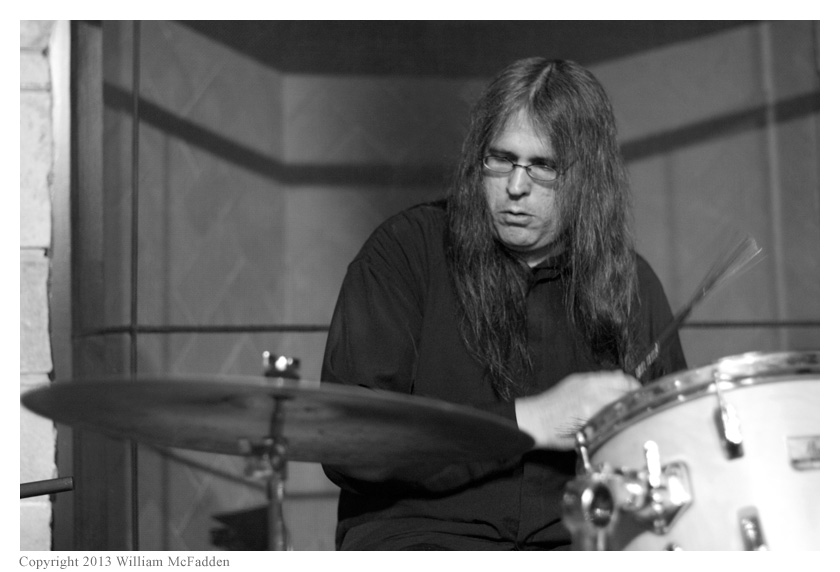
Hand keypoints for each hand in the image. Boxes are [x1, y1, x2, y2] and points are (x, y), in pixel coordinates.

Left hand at [514, 370, 640, 449]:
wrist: (532, 420)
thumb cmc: (555, 435)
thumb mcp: (585, 438)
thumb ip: (608, 426)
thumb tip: (627, 422)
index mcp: (593, 407)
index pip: (627, 402)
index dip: (640, 407)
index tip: (649, 412)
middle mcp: (591, 389)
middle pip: (626, 386)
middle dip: (637, 395)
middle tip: (643, 406)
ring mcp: (585, 380)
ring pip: (618, 376)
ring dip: (628, 386)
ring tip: (633, 397)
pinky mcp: (579, 377)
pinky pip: (604, 375)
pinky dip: (614, 381)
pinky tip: (616, 392)